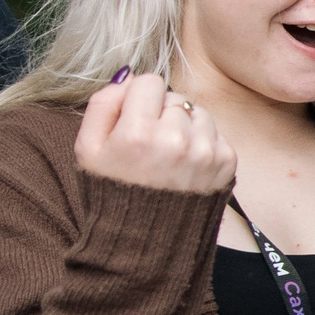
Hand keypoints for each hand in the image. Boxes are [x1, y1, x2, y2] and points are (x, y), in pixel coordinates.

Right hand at [73, 71, 235, 193]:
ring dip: (185, 127)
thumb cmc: (114, 190)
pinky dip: (202, 144)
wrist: (147, 239)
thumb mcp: (88, 148)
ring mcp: (204, 152)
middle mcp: (175, 140)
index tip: (135, 120)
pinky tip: (185, 166)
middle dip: (162, 114)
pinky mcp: (226, 163)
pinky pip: (215, 133)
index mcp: (137, 133)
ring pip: (198, 112)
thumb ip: (103, 103)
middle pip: (175, 97)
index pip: (149, 82)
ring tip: (168, 155)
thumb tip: (128, 75)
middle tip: (150, 145)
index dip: (139, 99)